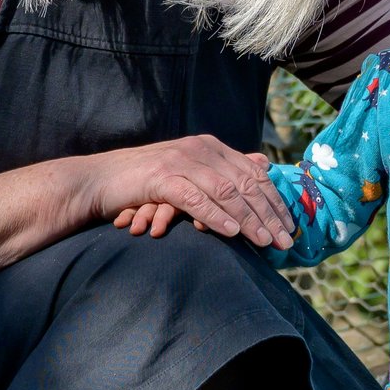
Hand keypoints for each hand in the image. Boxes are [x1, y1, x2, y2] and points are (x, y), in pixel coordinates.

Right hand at [92, 136, 292, 250]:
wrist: (100, 180)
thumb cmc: (145, 182)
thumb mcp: (189, 172)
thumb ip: (224, 169)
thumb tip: (262, 166)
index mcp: (210, 147)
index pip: (252, 174)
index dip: (274, 201)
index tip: (289, 227)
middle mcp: (199, 149)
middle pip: (244, 183)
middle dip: (268, 214)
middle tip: (284, 242)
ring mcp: (180, 160)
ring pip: (225, 191)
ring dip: (249, 218)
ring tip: (265, 241)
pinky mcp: (161, 177)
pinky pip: (196, 198)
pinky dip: (217, 215)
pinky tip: (232, 232)